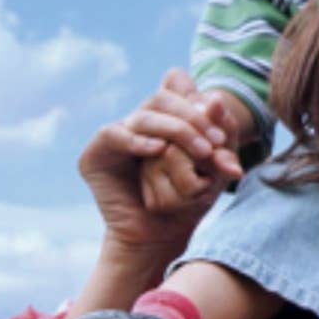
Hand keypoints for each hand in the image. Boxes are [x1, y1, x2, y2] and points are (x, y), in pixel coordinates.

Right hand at [77, 108, 220, 270]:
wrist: (165, 234)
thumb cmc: (193, 197)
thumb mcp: (216, 164)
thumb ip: (222, 133)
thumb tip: (218, 99)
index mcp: (163, 114)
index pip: (176, 84)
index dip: (197, 99)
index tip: (221, 130)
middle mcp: (139, 121)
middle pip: (162, 98)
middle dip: (192, 118)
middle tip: (216, 143)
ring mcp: (116, 135)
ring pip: (143, 116)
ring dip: (176, 130)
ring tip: (201, 151)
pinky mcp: (96, 154)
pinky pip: (113, 135)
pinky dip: (137, 140)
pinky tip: (158, 150)